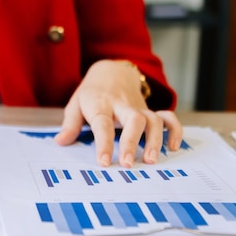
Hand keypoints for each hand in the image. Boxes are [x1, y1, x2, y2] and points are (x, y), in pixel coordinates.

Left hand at [54, 60, 182, 166]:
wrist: (111, 72)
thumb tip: (61, 142)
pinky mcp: (150, 110)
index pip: (103, 124)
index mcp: (100, 104)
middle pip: (133, 120)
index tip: (104, 162)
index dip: (104, 144)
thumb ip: (70, 124)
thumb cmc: (91, 94)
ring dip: (155, 140)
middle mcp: (122, 105)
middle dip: (132, 142)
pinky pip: (168, 117)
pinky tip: (173, 147)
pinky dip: (174, 130)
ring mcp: (138, 107)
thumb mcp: (75, 104)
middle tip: (128, 164)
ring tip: (150, 160)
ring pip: (153, 119)